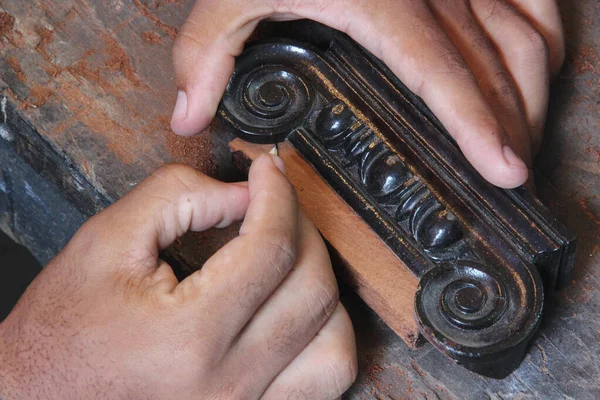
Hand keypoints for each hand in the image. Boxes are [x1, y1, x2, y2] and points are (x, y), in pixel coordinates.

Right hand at [0, 156, 356, 398]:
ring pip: (334, 342)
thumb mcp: (106, 243)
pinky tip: (298, 309)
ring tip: (290, 255)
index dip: (277, 195)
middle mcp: (228, 382)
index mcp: (189, 336)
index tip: (268, 171)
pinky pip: (324, 380)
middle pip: (311, 288)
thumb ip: (178, 198)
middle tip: (276, 204)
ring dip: (322, 284)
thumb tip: (244, 192)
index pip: (271, 247)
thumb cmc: (63, 332)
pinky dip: (326, 336)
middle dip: (302, 227)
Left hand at [170, 0, 564, 188]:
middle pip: (495, 68)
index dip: (478, 127)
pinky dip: (542, 38)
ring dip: (531, 92)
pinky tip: (537, 69)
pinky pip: (533, 1)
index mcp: (383, 6)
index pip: (443, 78)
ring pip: (524, 37)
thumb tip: (189, 118)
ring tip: (524, 140)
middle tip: (513, 175)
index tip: (505, 170)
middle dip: (512, 127)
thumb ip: (207, 53)